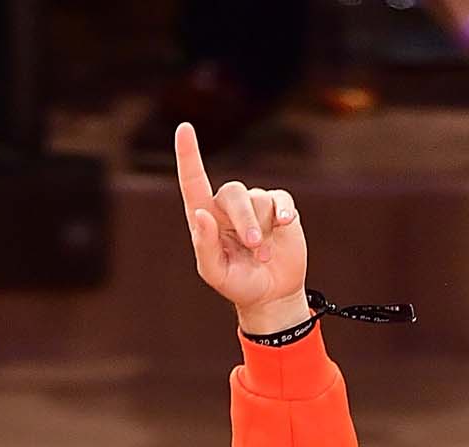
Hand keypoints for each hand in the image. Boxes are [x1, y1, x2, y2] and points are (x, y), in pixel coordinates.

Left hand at [175, 121, 308, 335]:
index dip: (188, 155)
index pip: (193, 182)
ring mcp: (255, 205)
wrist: (272, 296)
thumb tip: (201, 213)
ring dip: (262, 228)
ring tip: (264, 255)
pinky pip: (280, 199)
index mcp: (206, 218)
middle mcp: (228, 207)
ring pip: (257, 199)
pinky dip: (283, 211)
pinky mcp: (278, 207)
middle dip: (244, 219)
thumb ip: (205, 246)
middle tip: (253, 245)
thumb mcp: (216, 274)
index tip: (184, 129)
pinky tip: (284, 223)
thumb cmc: (239, 284)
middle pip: (233, 193)